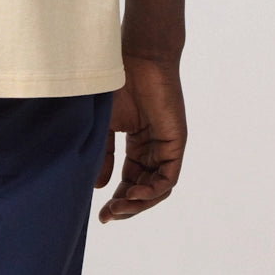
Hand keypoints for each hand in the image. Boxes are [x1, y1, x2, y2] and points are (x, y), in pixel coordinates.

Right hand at [94, 54, 186, 222]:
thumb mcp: (105, 125)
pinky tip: (134, 194)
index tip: (100, 214)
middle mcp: (154, 149)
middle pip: (144, 189)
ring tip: (118, 208)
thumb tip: (99, 187)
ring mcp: (166, 147)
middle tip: (108, 216)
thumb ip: (104, 155)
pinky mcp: (176, 144)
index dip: (117, 199)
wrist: (137, 58)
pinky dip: (153, 191)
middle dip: (126, 206)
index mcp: (138, 144)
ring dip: (138, 203)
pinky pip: (168, 178)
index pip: (130, 181)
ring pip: (157, 189)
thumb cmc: (118, 84)